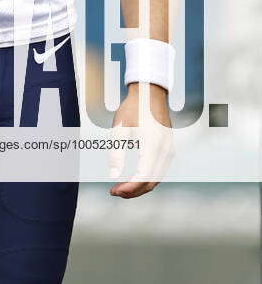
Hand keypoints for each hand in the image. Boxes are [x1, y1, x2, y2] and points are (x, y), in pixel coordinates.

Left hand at [108, 83, 173, 198]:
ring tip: (122, 187)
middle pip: (152, 181)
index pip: (144, 176)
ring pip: (157, 178)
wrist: (150, 92)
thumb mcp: (119, 128)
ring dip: (140, 187)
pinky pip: (159, 170)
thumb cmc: (134, 106)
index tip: (115, 190)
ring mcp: (168, 150)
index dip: (130, 188)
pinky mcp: (168, 148)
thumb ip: (116, 153)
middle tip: (116, 191)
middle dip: (133, 191)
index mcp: (152, 144)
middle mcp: (164, 150)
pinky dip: (147, 178)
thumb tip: (113, 174)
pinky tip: (134, 179)